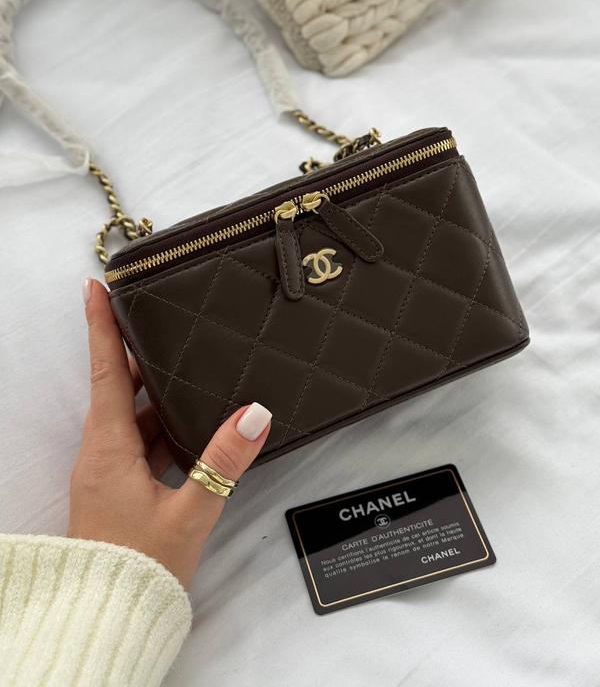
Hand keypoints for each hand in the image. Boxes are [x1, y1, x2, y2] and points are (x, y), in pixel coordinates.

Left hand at [68, 278, 271, 587]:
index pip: (104, 372)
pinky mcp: (118, 486)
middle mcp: (102, 452)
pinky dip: (159, 423)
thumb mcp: (191, 511)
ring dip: (152, 391)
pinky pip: (137, 440)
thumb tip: (255, 413)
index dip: (100, 327)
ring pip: (130, 415)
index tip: (95, 287)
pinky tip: (189, 421)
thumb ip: (224, 461)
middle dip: (136, 353)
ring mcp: (108, 470)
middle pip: (117, 387)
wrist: (110, 612)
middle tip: (158, 318)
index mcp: (108, 448)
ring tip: (184, 363)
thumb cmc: (140, 566)